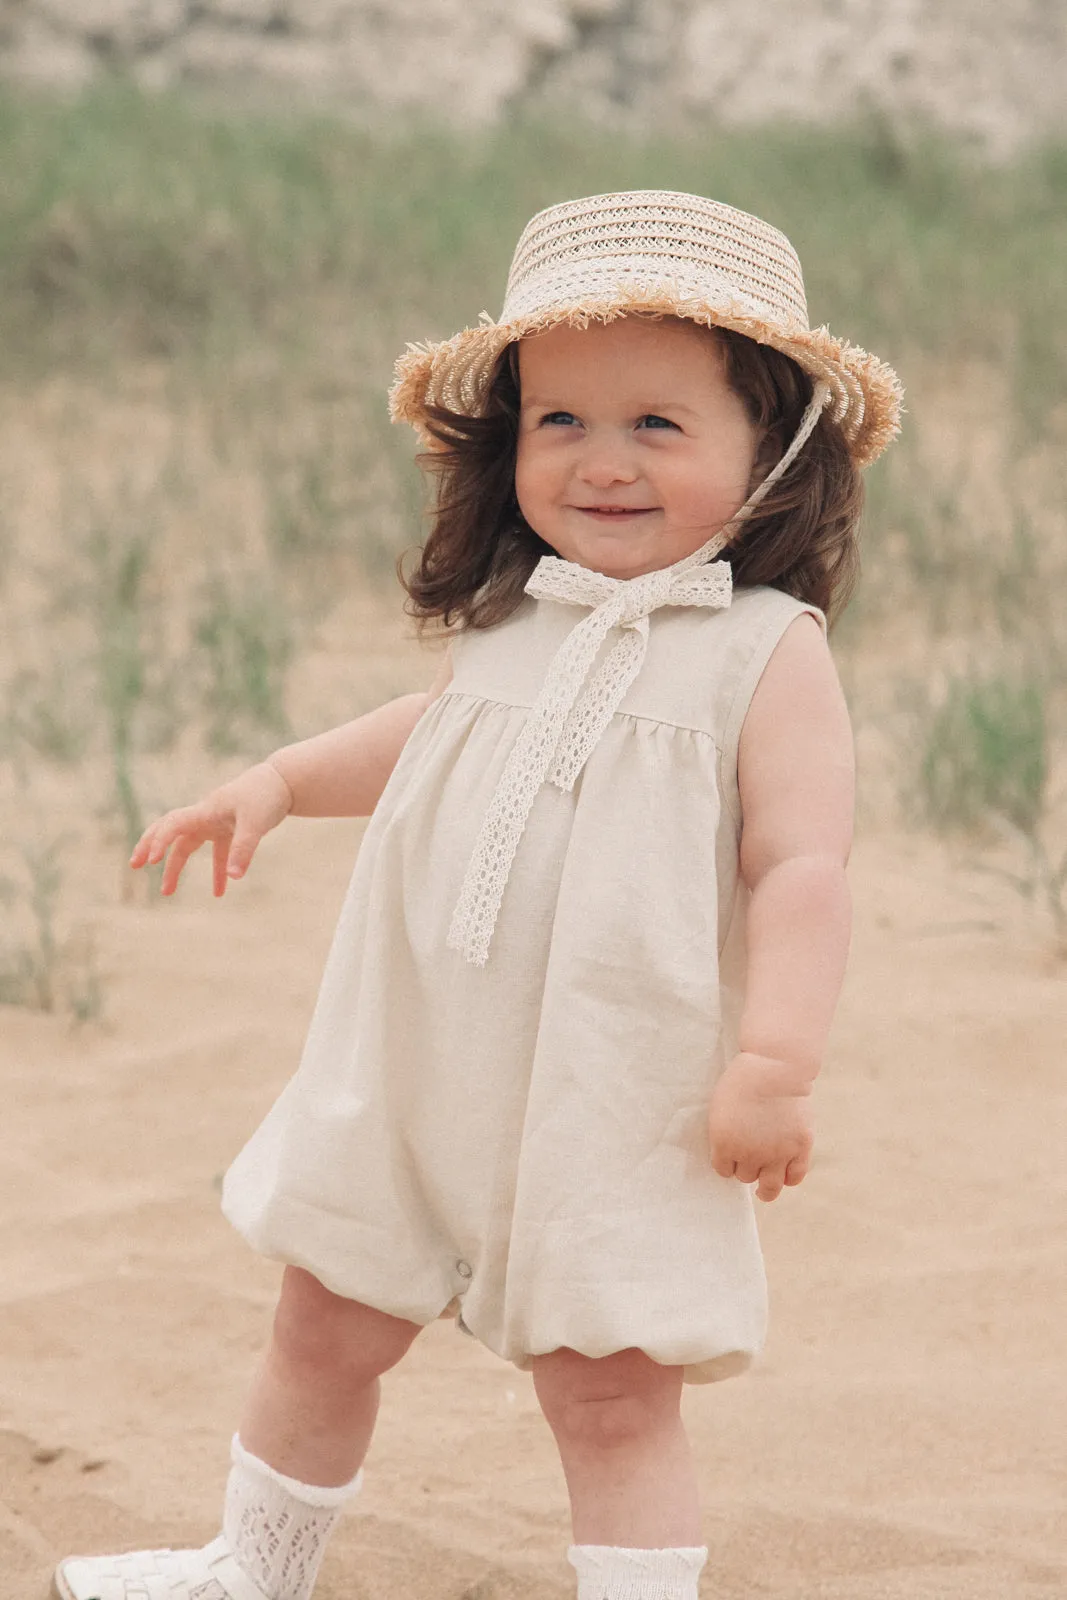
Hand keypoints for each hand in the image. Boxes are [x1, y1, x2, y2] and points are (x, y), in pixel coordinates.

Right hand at [129, 762, 293, 896]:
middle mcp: (205, 816)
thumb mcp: (256, 824)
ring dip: (176, 867)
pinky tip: (220, 894)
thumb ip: (243, 850)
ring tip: (166, 892)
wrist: (283, 782)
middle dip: (151, 847)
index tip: (151, 861)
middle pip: (170, 831)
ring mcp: (216, 822)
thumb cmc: (266, 797)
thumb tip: (234, 878)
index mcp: (205, 811)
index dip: (160, 841)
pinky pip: (217, 854)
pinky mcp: (230, 829)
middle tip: (135, 865)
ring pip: (188, 845)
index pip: (174, 824)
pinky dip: (217, 872)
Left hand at [708, 1051, 813, 1203]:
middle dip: (746, 1168)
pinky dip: (788, 1179)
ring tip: (764, 1190)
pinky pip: (794, 1177)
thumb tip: (728, 1159)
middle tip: (750, 1158)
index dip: (727, 1164)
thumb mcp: (719, 1108)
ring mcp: (777, 1153)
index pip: (723, 1171)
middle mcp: (750, 1154)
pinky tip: (785, 1174)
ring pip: (769, 1187)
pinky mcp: (799, 1147)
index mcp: (724, 1144)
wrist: (774, 1067)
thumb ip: (723, 1136)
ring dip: (765, 1189)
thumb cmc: (743, 1082)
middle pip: (745, 1177)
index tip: (731, 1158)